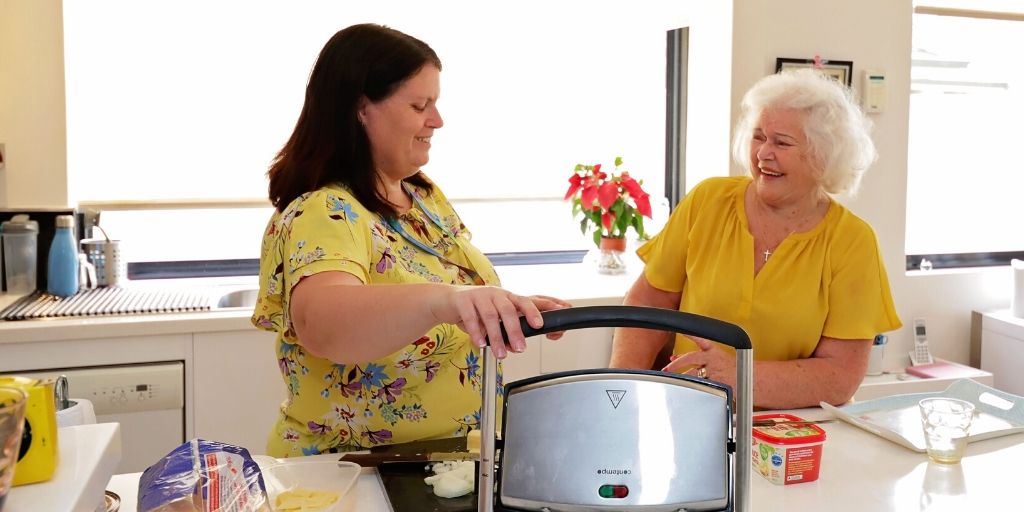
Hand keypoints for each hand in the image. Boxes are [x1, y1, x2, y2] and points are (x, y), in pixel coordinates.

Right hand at [430, 287, 569, 358]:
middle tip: (522, 348)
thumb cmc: (476, 310)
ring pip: (491, 316)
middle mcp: (497, 294)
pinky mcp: (463, 301)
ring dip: (497, 336)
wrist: (447, 301)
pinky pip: (471, 317)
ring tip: (501, 353)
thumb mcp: (494, 319)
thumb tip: (516, 347)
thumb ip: (506, 332)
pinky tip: (480, 344)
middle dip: (517, 330)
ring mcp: (480, 296)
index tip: (548, 321)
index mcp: (508, 298)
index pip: (528, 301)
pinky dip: (476, 332)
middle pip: (510, 310)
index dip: (540, 309)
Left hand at [661, 336, 735, 388]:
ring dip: (682, 378)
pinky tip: (688, 389)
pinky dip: (694, 387)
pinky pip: (701, 385)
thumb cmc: (730, 368)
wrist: (747, 378)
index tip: (681, 330)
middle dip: (677, 363)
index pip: (700, 339)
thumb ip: (694, 357)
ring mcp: (714, 371)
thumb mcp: (713, 358)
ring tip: (673, 380)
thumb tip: (674, 357)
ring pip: (693, 374)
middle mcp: (712, 359)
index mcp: (713, 351)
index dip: (690, 334)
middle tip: (667, 368)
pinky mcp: (716, 382)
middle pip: (691, 357)